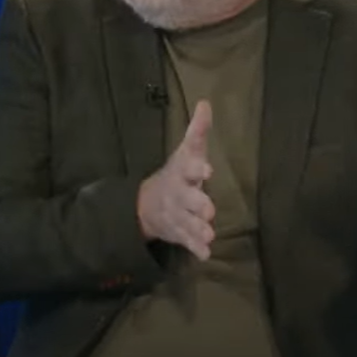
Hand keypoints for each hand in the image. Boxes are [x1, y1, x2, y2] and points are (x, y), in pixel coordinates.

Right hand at [137, 100, 216, 259]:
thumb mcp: (186, 152)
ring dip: (197, 229)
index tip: (207, 170)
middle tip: (209, 211)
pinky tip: (205, 254)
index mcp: (181, 173)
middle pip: (187, 200)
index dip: (197, 169)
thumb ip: (198, 131)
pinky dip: (195, 248)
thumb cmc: (177, 174)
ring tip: (209, 235)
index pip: (188, 168)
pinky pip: (187, 242)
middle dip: (197, 205)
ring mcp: (177, 216)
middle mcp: (178, 195)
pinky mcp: (179, 233)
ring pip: (187, 223)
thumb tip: (206, 102)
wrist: (147, 205)